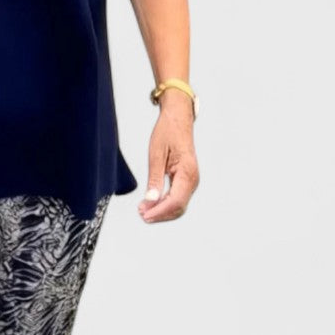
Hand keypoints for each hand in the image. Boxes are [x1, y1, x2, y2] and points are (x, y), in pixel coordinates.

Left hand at [138, 99, 198, 223]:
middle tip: (141, 214)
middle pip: (178, 207)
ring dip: (162, 210)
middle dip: (160, 214)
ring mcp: (191, 181)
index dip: (160, 211)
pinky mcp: (186, 180)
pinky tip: (151, 203)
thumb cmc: (168, 132)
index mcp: (187, 172)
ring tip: (143, 210)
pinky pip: (177, 197)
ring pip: (178, 205)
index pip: (176, 201)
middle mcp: (193, 179)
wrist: (178, 119)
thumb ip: (154, 178)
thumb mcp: (156, 154)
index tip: (144, 214)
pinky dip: (165, 203)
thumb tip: (150, 200)